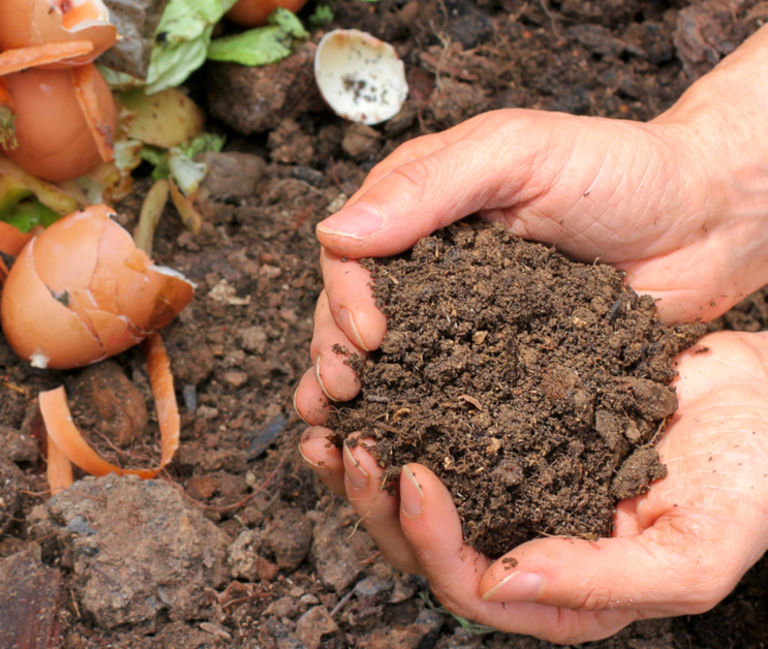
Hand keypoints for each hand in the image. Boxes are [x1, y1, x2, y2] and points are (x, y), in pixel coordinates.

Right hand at [295, 25, 767, 426]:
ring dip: (362, 397)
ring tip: (344, 434)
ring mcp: (463, 320)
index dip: (344, 297)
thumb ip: (428, 187)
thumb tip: (334, 233)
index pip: (351, 254)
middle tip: (343, 392)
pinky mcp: (500, 365)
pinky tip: (399, 450)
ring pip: (392, 361)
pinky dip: (419, 422)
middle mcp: (430, 267)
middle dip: (336, 354)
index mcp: (419, 208)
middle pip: (355, 314)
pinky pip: (450, 395)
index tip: (369, 335)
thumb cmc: (620, 169)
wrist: (709, 222)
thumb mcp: (518, 154)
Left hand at [300, 331, 767, 642]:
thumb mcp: (694, 551)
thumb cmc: (749, 482)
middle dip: (374, 501)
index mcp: (561, 594)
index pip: (468, 586)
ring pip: (413, 493)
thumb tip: (498, 581)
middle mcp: (523, 546)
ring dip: (364, 462)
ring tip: (330, 419)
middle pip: (421, 545)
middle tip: (351, 443)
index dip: (429, 540)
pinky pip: (433, 429)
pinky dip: (395, 411)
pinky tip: (367, 383)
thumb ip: (602, 582)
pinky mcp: (502, 433)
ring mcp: (509, 488)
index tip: (412, 475)